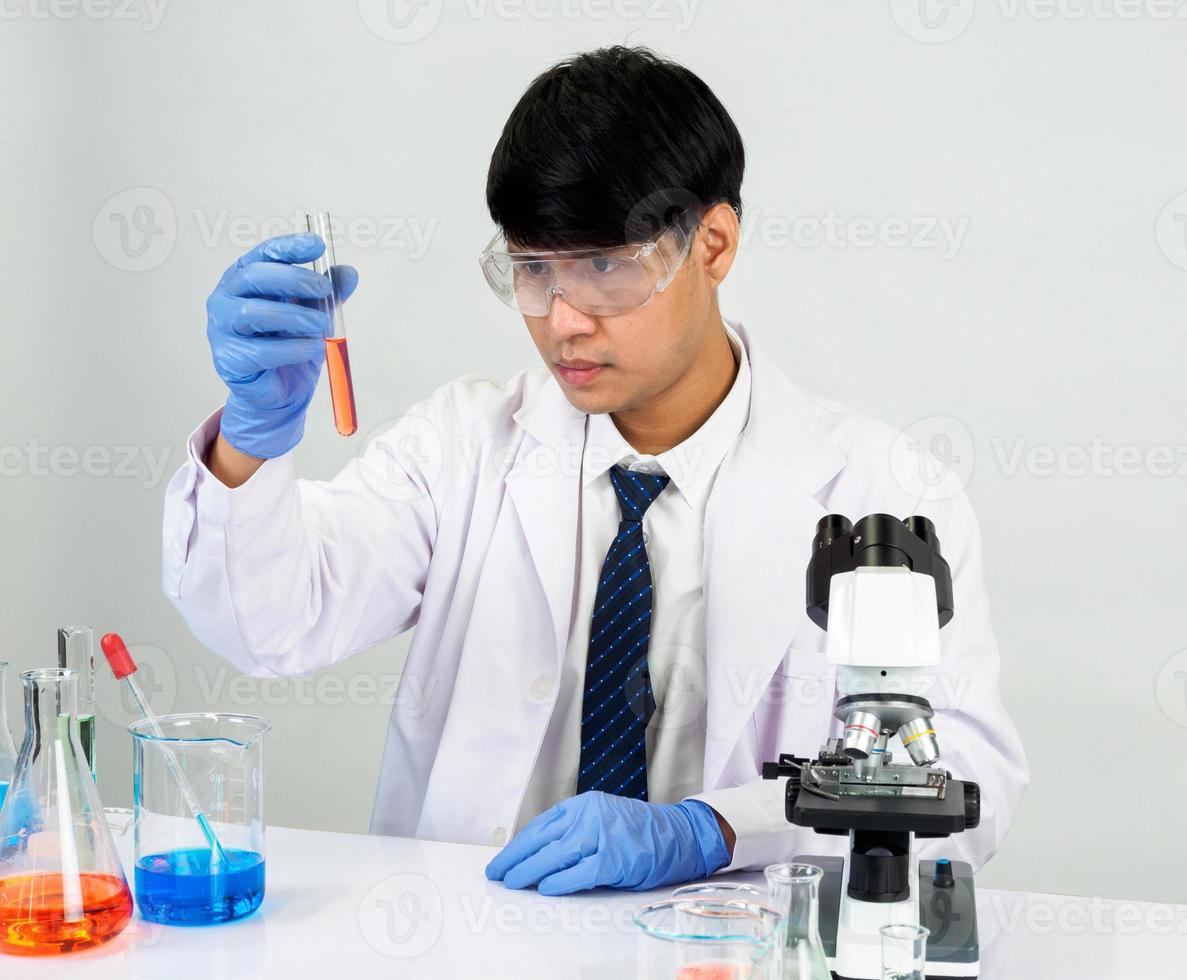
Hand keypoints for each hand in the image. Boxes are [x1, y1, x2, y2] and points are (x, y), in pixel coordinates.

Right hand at [206, 233, 357, 458]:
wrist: (278, 390)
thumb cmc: (287, 344)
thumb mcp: (312, 313)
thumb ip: (326, 293)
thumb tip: (348, 274)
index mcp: (244, 279)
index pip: (262, 253)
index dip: (288, 247)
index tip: (317, 245)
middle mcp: (226, 298)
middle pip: (253, 277)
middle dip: (293, 279)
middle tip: (323, 289)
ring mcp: (222, 329)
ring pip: (252, 312)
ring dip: (294, 316)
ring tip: (321, 325)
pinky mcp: (229, 360)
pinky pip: (260, 351)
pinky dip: (292, 349)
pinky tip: (312, 348)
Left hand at [484, 791, 730, 895]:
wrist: (679, 835)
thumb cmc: (638, 831)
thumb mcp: (601, 818)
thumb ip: (573, 831)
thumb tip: (538, 855)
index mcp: (583, 805)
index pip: (540, 825)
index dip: (518, 844)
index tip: (503, 859)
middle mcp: (589, 816)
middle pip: (542, 839)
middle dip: (515, 858)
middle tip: (497, 873)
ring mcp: (602, 836)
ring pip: (555, 856)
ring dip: (529, 871)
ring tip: (513, 883)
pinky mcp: (614, 859)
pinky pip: (579, 874)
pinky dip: (560, 882)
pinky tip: (545, 888)